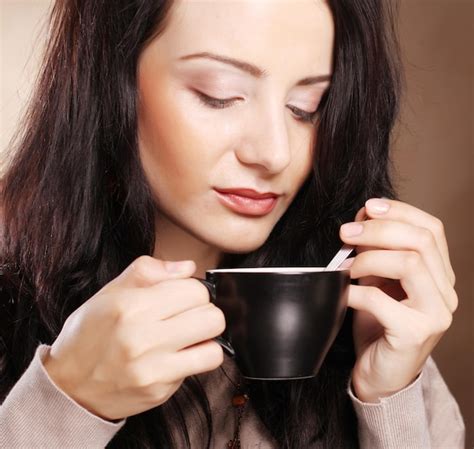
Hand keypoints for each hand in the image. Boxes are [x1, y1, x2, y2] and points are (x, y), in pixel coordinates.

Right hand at [43, 256, 224, 419]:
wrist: (69, 386)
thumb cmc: (89, 335)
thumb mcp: (109, 293)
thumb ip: (148, 271)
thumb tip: (187, 267)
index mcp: (130, 306)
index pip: (195, 290)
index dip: (193, 290)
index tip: (183, 296)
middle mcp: (142, 338)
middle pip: (212, 317)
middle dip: (205, 312)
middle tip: (188, 316)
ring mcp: (152, 369)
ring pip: (214, 346)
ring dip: (206, 338)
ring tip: (189, 336)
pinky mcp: (159, 391)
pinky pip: (200, 369)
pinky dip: (197, 359)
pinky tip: (180, 355)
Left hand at [339, 198, 456, 402]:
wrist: (381, 374)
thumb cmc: (378, 324)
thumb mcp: (377, 280)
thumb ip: (375, 252)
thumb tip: (360, 219)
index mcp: (439, 275)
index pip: (432, 229)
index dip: (400, 211)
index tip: (367, 207)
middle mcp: (445, 293)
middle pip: (421, 241)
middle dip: (378, 230)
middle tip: (345, 233)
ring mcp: (435, 315)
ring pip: (410, 263)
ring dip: (368, 258)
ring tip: (346, 267)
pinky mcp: (414, 335)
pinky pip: (381, 301)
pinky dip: (354, 291)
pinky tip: (342, 293)